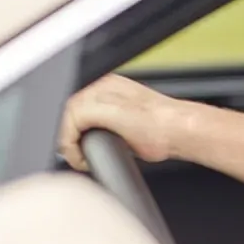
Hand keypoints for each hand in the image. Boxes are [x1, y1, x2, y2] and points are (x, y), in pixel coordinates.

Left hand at [58, 73, 182, 169]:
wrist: (178, 128)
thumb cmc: (163, 129)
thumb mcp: (130, 118)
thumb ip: (109, 120)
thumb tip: (93, 137)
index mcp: (111, 84)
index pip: (77, 104)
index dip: (73, 128)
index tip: (79, 147)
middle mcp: (104, 84)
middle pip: (67, 109)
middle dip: (69, 136)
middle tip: (78, 154)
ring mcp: (100, 92)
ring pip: (64, 117)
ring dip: (68, 143)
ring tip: (81, 158)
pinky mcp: (96, 106)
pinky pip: (68, 127)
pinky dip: (70, 148)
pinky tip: (83, 159)